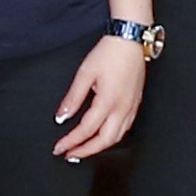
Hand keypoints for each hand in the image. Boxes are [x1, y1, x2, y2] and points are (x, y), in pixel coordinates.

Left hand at [55, 33, 149, 160]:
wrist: (131, 40)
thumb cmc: (110, 53)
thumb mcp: (85, 73)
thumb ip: (73, 98)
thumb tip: (62, 116)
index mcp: (108, 101)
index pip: (86, 130)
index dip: (71, 142)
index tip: (59, 147)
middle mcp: (122, 108)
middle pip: (104, 141)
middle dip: (85, 151)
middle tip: (70, 155)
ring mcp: (131, 107)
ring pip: (117, 138)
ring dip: (99, 147)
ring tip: (83, 149)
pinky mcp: (136, 104)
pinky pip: (125, 128)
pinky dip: (112, 138)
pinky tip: (103, 136)